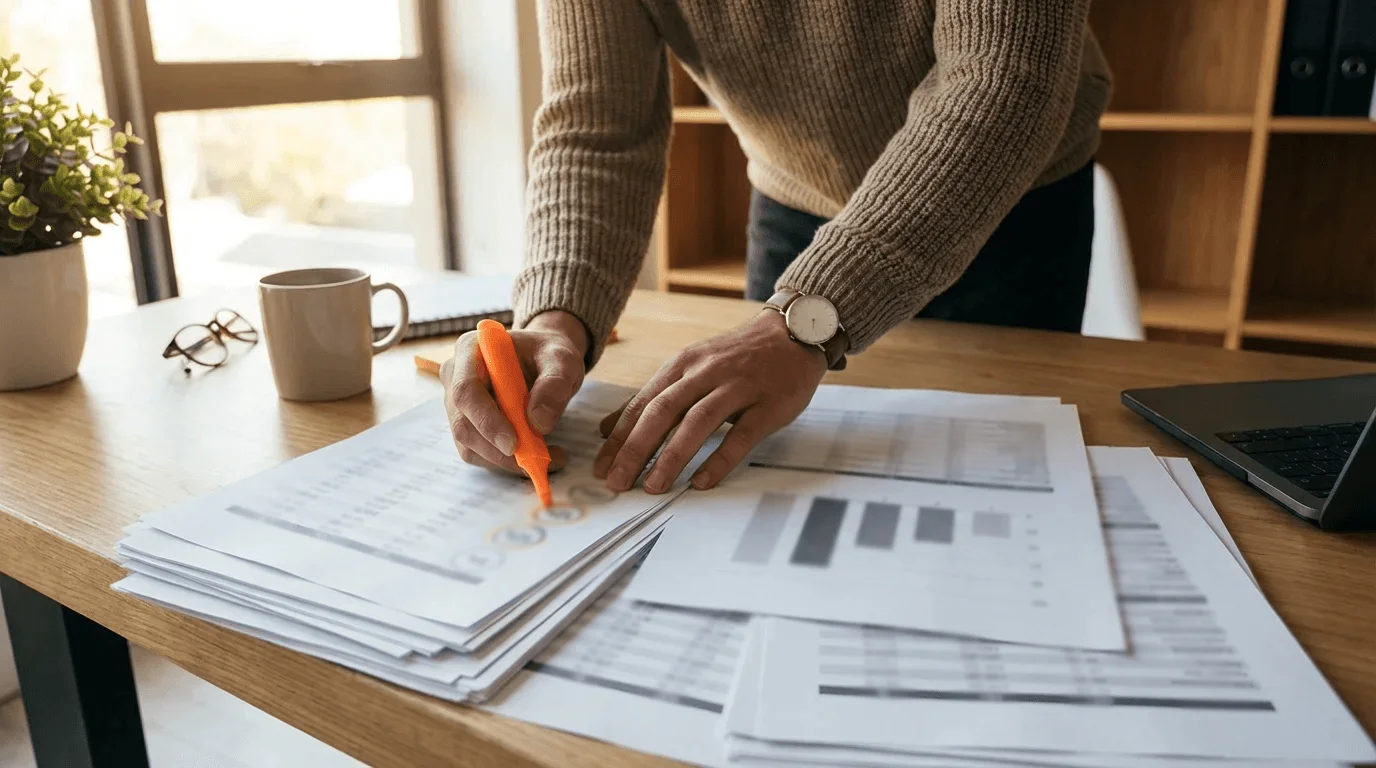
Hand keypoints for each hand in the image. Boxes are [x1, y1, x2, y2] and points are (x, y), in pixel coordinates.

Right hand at [441, 310, 588, 474]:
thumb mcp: (562, 360)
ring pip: (469, 445)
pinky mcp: (467, 424)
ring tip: (549, 456)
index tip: (514, 444)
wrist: (543, 359)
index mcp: (470, 350)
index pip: (466, 391)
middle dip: (498, 450)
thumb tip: (539, 422)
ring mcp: (456, 403)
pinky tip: (536, 454)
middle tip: (540, 459)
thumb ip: (555, 384)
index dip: (486, 421)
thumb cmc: (548, 354)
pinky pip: (479, 453)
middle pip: (463, 424)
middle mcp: (454, 376)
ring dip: (506, 461)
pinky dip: (506, 462)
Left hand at [594, 311, 826, 493]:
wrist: (794, 331)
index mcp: (682, 365)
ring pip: (698, 421)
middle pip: (663, 411)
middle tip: (618, 482)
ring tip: (654, 486)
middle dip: (636, 448)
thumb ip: (654, 398)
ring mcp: (738, 387)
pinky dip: (720, 459)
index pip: (642, 403)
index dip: (619, 437)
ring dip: (672, 456)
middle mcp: (705, 373)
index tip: (601, 467)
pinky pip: (741, 434)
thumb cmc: (738, 357)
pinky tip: (702, 481)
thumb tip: (609, 428)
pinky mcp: (768, 403)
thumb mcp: (690, 368)